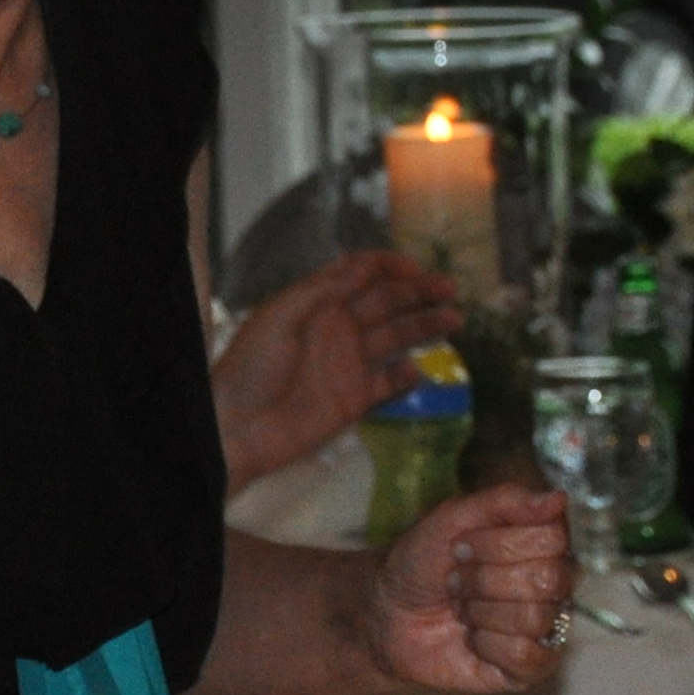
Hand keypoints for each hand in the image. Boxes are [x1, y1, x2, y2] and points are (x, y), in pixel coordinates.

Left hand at [211, 253, 460, 487]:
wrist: (238, 428)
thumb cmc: (250, 368)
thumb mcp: (279, 317)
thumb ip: (322, 292)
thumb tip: (363, 267)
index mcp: (317, 303)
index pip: (361, 274)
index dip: (390, 267)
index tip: (415, 269)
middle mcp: (338, 328)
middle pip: (386, 302)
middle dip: (418, 292)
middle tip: (449, 288)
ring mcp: (349, 363)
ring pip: (396, 338)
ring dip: (424, 326)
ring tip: (455, 318)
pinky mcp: (356, 399)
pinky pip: (390, 384)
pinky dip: (408, 377)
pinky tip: (419, 370)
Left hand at [369, 482, 570, 694]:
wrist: (388, 613)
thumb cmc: (422, 562)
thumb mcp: (451, 518)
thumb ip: (504, 501)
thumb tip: (557, 498)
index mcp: (543, 542)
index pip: (551, 538)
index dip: (497, 543)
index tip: (461, 546)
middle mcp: (555, 584)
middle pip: (546, 579)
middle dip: (483, 579)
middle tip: (456, 580)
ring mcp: (547, 626)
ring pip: (534, 618)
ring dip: (480, 611)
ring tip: (461, 608)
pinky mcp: (532, 666)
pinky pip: (527, 655)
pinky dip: (486, 645)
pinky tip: (472, 638)